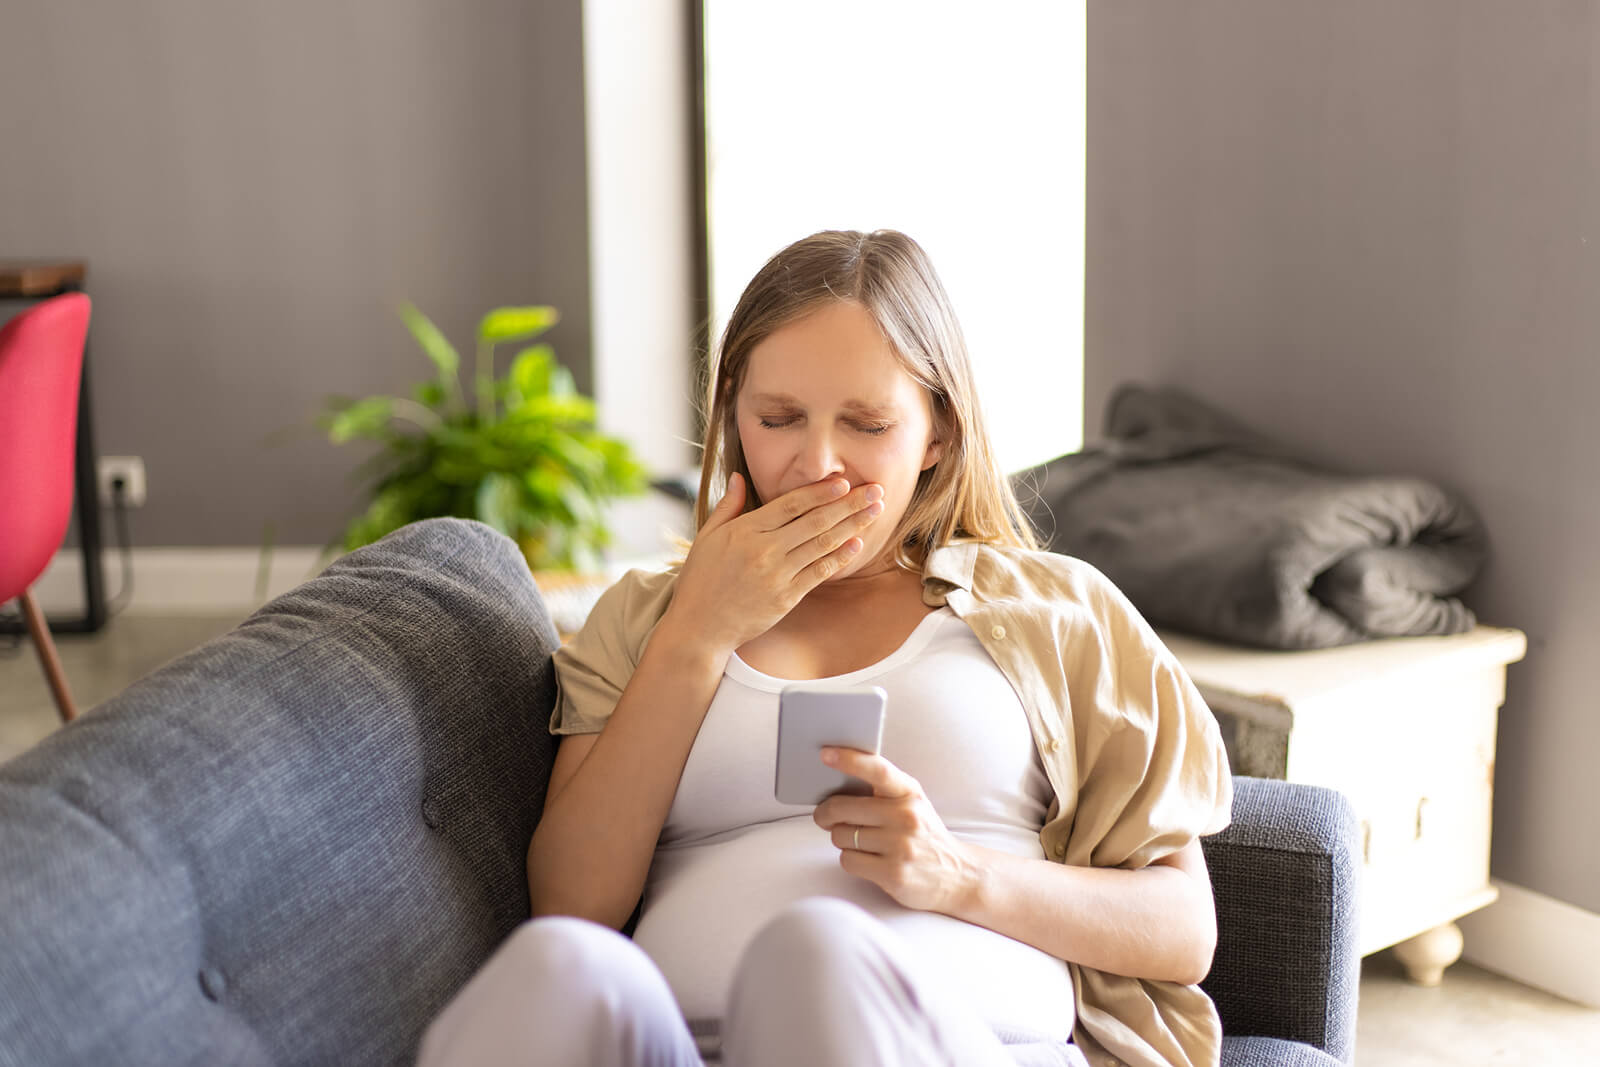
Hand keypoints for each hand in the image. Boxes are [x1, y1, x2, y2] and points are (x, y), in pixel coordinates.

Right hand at [664, 473, 885, 654]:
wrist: (699, 626)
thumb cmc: (700, 580)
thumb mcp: (707, 537)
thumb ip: (728, 506)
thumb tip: (739, 476)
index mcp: (745, 530)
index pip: (791, 504)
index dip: (821, 492)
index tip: (845, 481)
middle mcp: (764, 549)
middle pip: (815, 520)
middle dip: (849, 503)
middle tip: (876, 490)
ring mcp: (777, 575)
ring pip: (823, 544)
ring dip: (853, 525)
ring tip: (875, 511)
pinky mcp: (786, 598)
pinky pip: (819, 572)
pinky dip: (839, 557)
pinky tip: (857, 544)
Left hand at [813, 747, 980, 914]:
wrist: (957, 874)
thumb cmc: (924, 834)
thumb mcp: (913, 803)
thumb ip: (883, 791)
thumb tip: (835, 785)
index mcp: (910, 793)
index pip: (878, 770)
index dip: (850, 760)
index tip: (826, 754)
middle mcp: (906, 817)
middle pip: (842, 808)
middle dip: (827, 814)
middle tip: (825, 817)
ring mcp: (900, 846)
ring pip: (841, 836)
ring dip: (843, 840)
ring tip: (861, 842)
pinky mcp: (893, 873)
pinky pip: (848, 860)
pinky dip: (851, 860)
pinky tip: (868, 859)